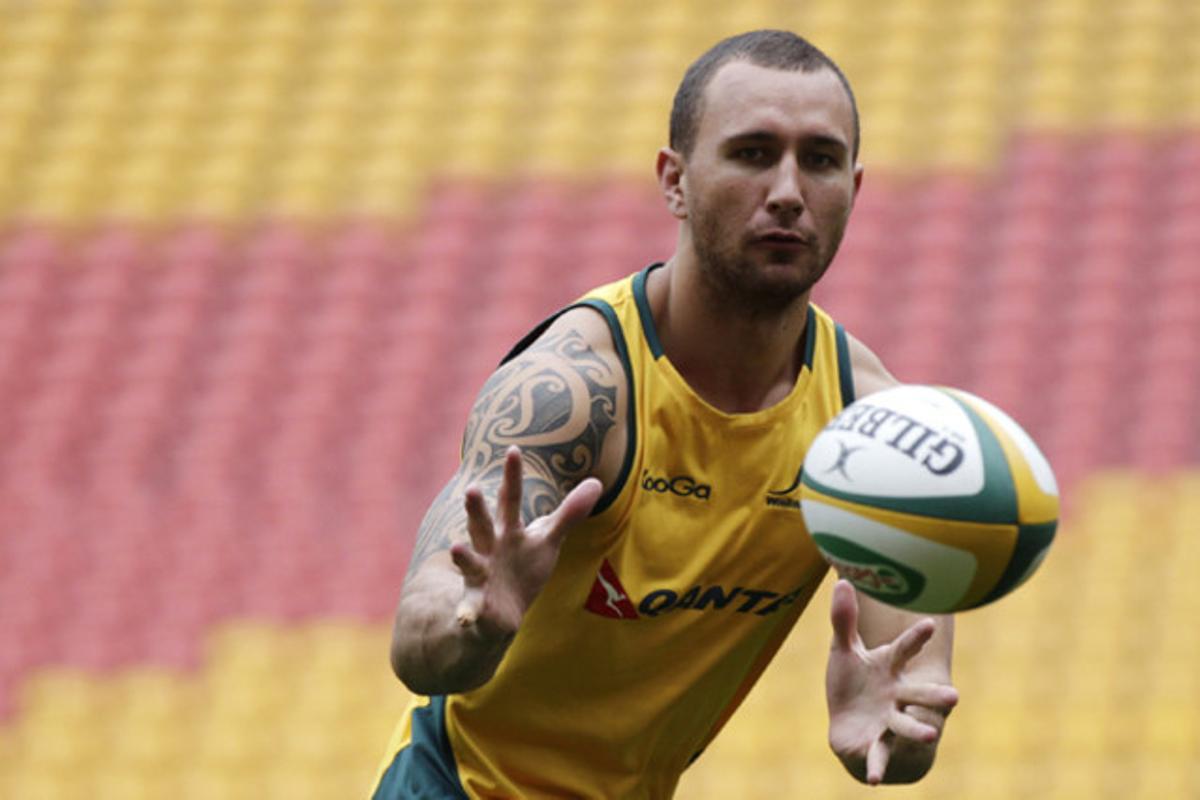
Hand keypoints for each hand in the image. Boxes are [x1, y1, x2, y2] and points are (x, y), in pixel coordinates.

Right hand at [450, 446, 601, 640]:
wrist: (503, 610)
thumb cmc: (524, 565)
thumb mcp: (547, 539)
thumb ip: (570, 513)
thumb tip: (596, 481)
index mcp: (508, 529)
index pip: (510, 498)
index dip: (512, 476)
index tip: (513, 450)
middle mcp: (489, 546)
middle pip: (482, 524)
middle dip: (476, 509)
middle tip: (471, 489)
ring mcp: (480, 573)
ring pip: (469, 562)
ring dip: (463, 556)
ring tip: (455, 547)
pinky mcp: (477, 602)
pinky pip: (469, 608)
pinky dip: (465, 613)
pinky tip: (463, 619)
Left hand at [826, 580, 957, 784]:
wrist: (850, 724)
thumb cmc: (851, 683)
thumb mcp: (843, 650)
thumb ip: (843, 619)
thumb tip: (843, 581)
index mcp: (889, 669)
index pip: (903, 650)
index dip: (916, 638)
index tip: (930, 624)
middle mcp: (896, 696)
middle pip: (916, 695)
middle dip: (933, 696)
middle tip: (954, 696)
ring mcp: (888, 722)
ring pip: (904, 726)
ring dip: (916, 730)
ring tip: (930, 735)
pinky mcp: (875, 745)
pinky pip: (878, 757)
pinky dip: (876, 767)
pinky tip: (873, 780)